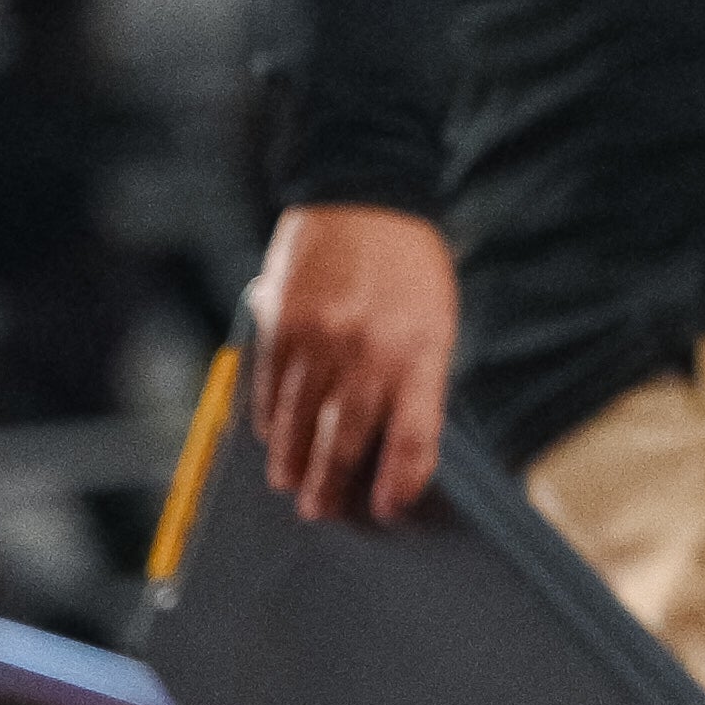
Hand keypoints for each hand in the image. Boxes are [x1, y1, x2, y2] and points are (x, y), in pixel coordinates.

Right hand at [251, 202, 458, 525]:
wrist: (366, 194)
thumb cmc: (409, 269)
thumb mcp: (434, 323)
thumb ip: (415, 382)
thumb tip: (391, 449)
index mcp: (420, 353)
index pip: (413, 439)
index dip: (400, 483)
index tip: (387, 509)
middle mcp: (370, 350)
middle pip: (346, 440)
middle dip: (331, 485)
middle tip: (321, 510)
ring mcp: (321, 338)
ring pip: (299, 422)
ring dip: (291, 461)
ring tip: (289, 481)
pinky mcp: (282, 324)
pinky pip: (270, 388)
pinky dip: (270, 419)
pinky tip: (272, 435)